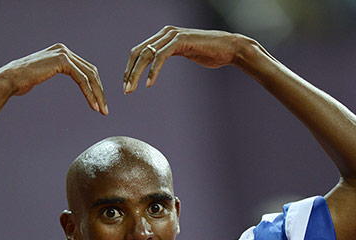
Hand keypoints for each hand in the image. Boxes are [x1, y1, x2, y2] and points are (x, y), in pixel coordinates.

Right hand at [0, 43, 107, 114]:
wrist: (10, 79)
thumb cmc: (22, 81)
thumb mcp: (43, 73)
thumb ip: (55, 71)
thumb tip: (61, 76)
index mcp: (61, 52)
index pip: (86, 69)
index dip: (95, 87)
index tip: (100, 103)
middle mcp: (64, 50)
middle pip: (91, 72)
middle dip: (99, 91)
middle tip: (104, 109)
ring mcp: (63, 53)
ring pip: (89, 76)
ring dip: (97, 94)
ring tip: (101, 110)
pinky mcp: (62, 61)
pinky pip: (82, 79)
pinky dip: (89, 93)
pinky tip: (93, 105)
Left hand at [123, 26, 242, 92]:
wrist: (229, 49)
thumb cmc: (210, 53)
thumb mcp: (185, 53)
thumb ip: (170, 54)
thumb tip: (158, 63)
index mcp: (164, 36)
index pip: (140, 51)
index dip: (130, 68)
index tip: (127, 84)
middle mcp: (166, 33)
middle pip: (139, 52)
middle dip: (130, 72)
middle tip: (126, 91)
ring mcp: (173, 35)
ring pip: (147, 54)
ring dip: (137, 74)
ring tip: (132, 89)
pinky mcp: (181, 41)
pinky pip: (161, 56)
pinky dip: (153, 71)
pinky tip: (149, 83)